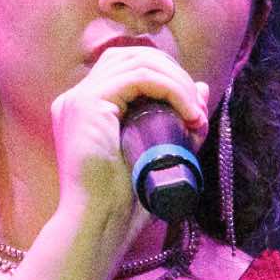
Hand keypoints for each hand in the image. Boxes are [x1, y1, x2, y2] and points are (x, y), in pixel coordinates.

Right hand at [49, 44, 209, 249]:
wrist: (101, 224)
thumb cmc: (125, 200)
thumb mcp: (161, 150)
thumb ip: (178, 120)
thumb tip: (203, 89)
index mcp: (86, 108)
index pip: (128, 66)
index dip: (166, 76)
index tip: (193, 108)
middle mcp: (76, 98)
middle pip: (132, 56)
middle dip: (174, 74)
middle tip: (198, 108)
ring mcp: (78, 98)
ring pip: (138, 63)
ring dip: (177, 82)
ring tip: (196, 113)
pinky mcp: (87, 104)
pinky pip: (138, 78)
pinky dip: (170, 89)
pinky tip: (188, 111)